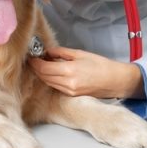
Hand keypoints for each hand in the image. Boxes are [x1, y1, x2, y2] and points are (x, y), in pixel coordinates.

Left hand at [27, 46, 143, 98]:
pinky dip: (51, 79)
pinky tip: (52, 72)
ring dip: (43, 74)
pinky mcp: (72, 95)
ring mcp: (70, 91)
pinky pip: (56, 87)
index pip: (44, 68)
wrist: (115, 80)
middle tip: (34, 59)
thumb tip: (48, 51)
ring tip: (43, 64)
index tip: (31, 56)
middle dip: (36, 68)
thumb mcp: (79, 54)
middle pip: (44, 77)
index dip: (35, 62)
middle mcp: (68, 84)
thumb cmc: (100, 65)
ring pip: (49, 83)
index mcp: (69, 71)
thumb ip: (61, 52)